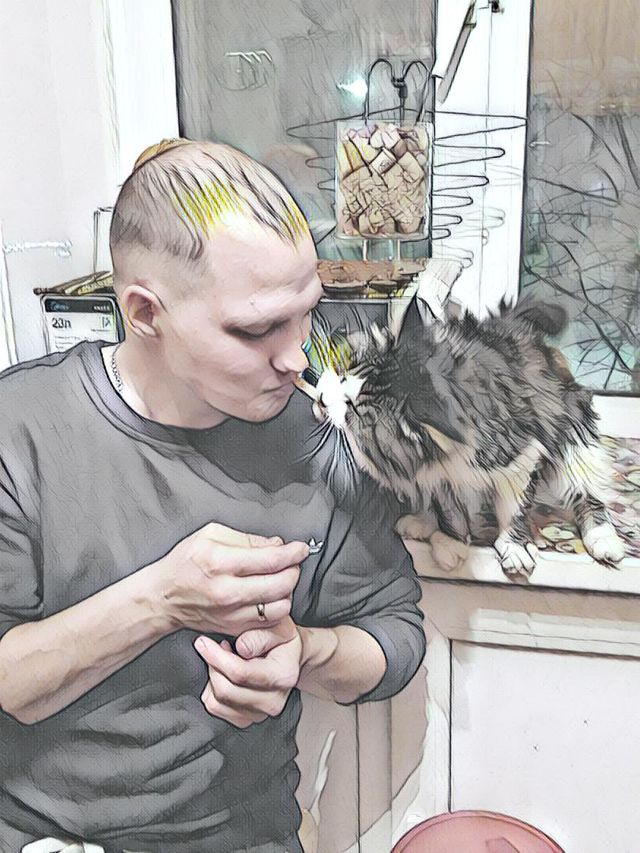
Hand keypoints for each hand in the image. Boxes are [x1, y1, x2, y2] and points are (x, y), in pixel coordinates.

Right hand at [151, 522, 308, 636]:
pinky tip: (270, 597)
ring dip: (287, 592)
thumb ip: (246, 539)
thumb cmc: (185, 563)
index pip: (271, 560)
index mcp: (220, 562)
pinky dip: (277, 609)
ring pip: (280, 606)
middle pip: (281, 584)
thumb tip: (276, 544)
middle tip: (292, 562)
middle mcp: (227, 591)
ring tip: (280, 580)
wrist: (164, 598)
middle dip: (294, 570)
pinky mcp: (233, 628)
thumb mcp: (210, 535)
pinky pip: (269, 622)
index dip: (293, 553)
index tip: (301, 548)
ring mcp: (230, 614)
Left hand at [194, 624, 301, 727]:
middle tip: (212, 647)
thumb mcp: (277, 627)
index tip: (203, 642)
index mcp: (283, 676)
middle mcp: (274, 701)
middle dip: (212, 666)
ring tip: (221, 660)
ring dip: (212, 678)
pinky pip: (216, 710)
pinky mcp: (246, 720)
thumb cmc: (281, 640)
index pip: (241, 673)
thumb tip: (241, 648)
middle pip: (226, 691)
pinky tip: (222, 675)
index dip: (217, 657)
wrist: (289, 657)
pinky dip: (212, 691)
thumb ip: (259, 635)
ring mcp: (260, 714)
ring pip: (217, 703)